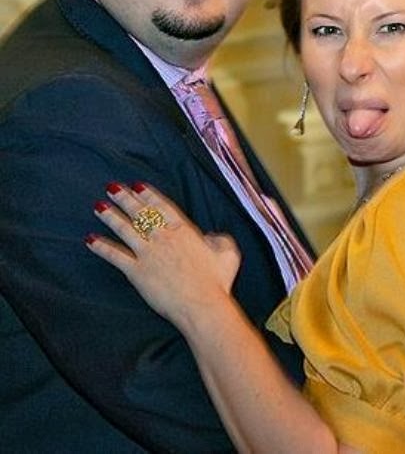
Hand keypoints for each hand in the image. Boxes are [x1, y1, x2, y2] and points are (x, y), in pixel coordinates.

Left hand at [86, 183, 240, 332]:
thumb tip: (212, 236)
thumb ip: (220, 239)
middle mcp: (163, 237)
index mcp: (183, 230)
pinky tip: (90, 239)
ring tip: (98, 206)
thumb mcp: (228, 253)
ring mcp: (148, 253)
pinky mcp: (137, 272)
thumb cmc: (217, 281)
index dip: (147, 194)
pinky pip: (115, 256)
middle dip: (124, 198)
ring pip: (124, 229)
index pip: (161, 205)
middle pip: (139, 212)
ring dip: (110, 216)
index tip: (137, 185)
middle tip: (112, 187)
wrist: (202, 305)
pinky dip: (102, 247)